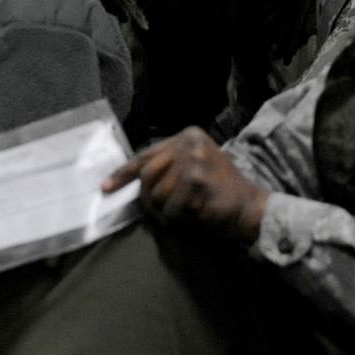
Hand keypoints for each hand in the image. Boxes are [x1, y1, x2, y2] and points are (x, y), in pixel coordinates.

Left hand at [102, 126, 268, 243]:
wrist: (249, 207)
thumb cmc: (215, 192)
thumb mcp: (189, 170)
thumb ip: (165, 168)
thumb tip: (130, 180)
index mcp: (187, 136)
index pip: (146, 156)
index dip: (123, 174)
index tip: (105, 187)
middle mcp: (190, 142)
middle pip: (147, 175)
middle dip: (150, 199)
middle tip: (165, 212)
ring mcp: (194, 160)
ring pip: (157, 194)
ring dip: (167, 211)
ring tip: (188, 211)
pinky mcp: (197, 180)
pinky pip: (171, 208)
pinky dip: (179, 219)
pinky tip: (197, 215)